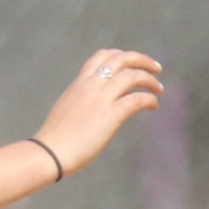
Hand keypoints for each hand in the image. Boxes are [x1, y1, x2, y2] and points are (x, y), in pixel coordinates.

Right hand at [32, 49, 163, 177]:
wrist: (49, 152)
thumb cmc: (55, 138)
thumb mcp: (66, 109)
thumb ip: (80, 102)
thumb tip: (89, 107)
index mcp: (78, 84)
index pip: (101, 57)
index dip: (121, 55)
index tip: (133, 62)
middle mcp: (89, 86)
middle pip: (120, 59)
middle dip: (142, 60)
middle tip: (156, 68)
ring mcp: (100, 99)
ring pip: (131, 76)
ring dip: (150, 80)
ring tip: (158, 88)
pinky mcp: (110, 115)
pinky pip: (137, 99)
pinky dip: (149, 100)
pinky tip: (153, 106)